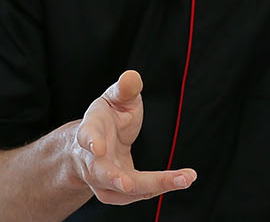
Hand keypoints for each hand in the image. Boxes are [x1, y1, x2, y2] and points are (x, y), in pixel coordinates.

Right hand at [70, 70, 197, 204]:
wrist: (93, 147)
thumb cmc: (107, 119)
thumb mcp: (114, 99)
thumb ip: (124, 90)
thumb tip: (132, 76)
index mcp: (90, 131)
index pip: (86, 137)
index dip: (90, 141)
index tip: (96, 147)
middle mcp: (91, 161)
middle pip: (102, 173)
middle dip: (115, 179)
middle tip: (128, 184)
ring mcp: (102, 180)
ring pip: (122, 191)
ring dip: (152, 187)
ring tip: (183, 179)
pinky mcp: (117, 192)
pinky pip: (138, 194)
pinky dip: (160, 188)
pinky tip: (181, 179)